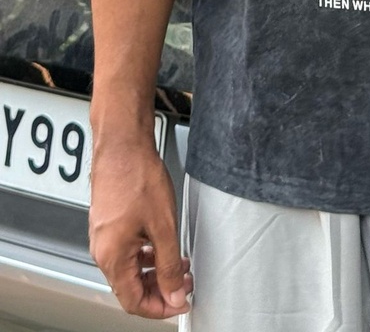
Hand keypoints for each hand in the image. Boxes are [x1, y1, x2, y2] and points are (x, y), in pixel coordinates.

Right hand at [89, 136, 191, 318]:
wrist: (123, 144)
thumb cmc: (137, 176)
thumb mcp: (163, 226)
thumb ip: (169, 265)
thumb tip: (173, 294)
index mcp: (112, 257)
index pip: (133, 302)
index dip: (159, 308)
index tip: (180, 302)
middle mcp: (102, 249)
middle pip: (130, 287)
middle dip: (160, 289)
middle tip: (184, 283)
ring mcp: (104, 235)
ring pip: (130, 268)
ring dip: (156, 270)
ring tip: (180, 263)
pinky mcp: (109, 222)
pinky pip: (127, 249)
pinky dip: (147, 253)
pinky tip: (163, 245)